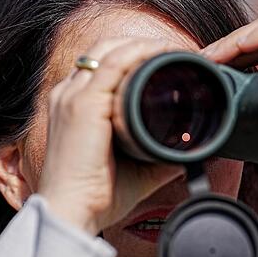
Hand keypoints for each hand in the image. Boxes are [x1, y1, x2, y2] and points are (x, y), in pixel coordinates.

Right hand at [37, 38, 185, 234]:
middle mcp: (68, 93)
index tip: (167, 61)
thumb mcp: (134, 166)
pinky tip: (163, 54)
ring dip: (145, 44)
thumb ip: (158, 153)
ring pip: (110, 49)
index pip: (102, 64)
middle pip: (105, 48)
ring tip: (175, 50)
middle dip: (141, 44)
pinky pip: (113, 64)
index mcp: (73, 104)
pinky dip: (140, 54)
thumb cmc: (96, 195)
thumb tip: (189, 148)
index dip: (134, 55)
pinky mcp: (82, 103)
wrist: (72, 213)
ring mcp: (73, 95)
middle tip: (176, 53)